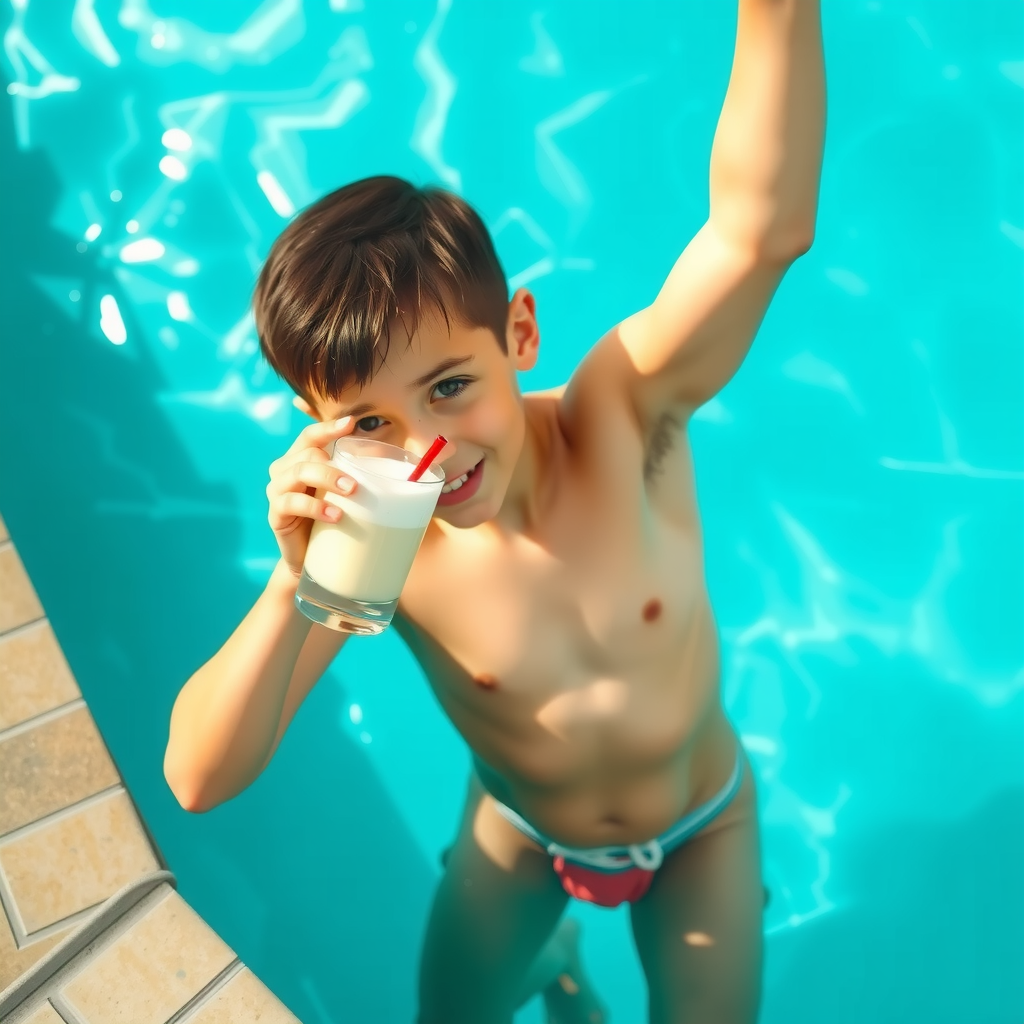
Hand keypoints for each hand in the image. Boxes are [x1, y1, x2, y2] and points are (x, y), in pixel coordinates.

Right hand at [266, 416, 358, 578]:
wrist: (312, 560)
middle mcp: (286, 471)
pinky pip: (289, 503)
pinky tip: (335, 516)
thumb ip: (362, 476)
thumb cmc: (334, 522)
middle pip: (308, 454)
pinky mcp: (275, 515)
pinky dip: (314, 507)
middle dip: (334, 464)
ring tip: (351, 492)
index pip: (311, 436)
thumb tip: (396, 462)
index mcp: (303, 460)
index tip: (351, 424)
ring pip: (298, 472)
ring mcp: (277, 492)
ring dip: (326, 478)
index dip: (328, 428)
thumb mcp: (347, 496)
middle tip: (356, 483)